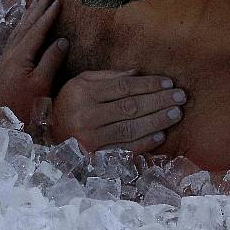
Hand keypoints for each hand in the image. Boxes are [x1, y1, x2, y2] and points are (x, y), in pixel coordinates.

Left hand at [0, 0, 66, 123]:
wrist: (4, 127)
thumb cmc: (25, 108)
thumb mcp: (42, 84)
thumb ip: (51, 60)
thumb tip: (62, 40)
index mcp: (19, 56)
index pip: (36, 30)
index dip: (47, 16)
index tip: (58, 1)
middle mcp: (9, 55)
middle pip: (24, 27)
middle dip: (36, 10)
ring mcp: (4, 62)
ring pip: (17, 33)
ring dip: (27, 18)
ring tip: (34, 5)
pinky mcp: (4, 70)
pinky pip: (13, 41)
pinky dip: (20, 30)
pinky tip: (22, 30)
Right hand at [51, 70, 185, 152]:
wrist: (49, 135)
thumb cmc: (68, 103)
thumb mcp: (80, 83)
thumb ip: (107, 76)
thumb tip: (137, 73)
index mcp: (83, 93)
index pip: (124, 87)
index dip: (148, 84)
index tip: (168, 82)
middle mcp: (87, 115)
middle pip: (131, 107)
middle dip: (159, 101)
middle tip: (181, 97)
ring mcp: (92, 138)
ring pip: (131, 128)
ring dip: (157, 121)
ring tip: (176, 113)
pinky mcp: (96, 156)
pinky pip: (125, 149)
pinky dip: (145, 143)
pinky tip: (161, 135)